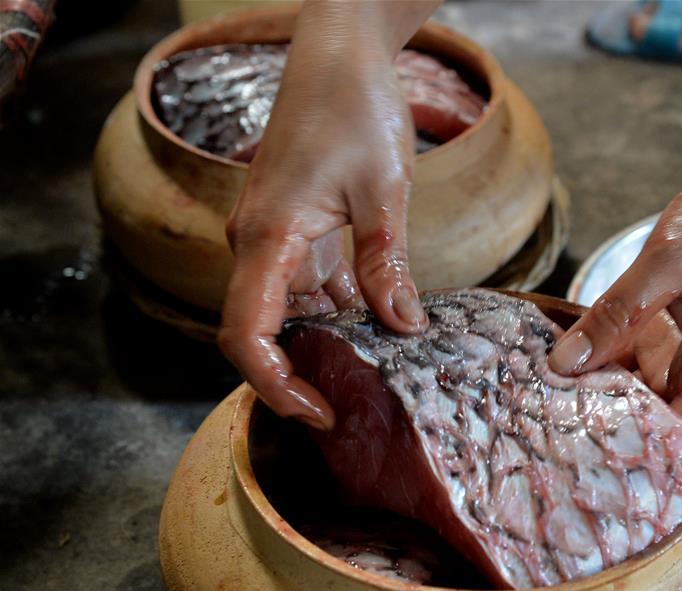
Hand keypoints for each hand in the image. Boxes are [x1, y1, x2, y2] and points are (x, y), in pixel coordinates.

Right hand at [218, 2, 438, 428]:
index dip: (274, 385)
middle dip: (300, 375)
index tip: (319, 413)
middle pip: (261, 333)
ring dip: (325, 344)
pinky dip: (338, 309)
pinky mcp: (295, 228)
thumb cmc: (354, 107)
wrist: (338, 55)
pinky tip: (379, 323)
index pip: (246, 334)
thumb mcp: (384, 190)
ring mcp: (274, 237)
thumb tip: (404, 326)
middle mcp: (259, 243)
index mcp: (267, 237)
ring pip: (288, 311)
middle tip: (353, 408)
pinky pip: (308, 284)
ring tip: (376, 374)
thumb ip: (386, 262)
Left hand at [551, 142, 681, 437]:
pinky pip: (654, 362)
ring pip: (652, 392)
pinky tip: (579, 355)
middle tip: (548, 424)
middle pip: (661, 422)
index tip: (585, 456)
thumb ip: (617, 311)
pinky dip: (619, 361)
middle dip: (608, 427)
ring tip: (551, 395)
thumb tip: (565, 363)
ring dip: (607, 393)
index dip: (638, 456)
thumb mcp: (669, 259)